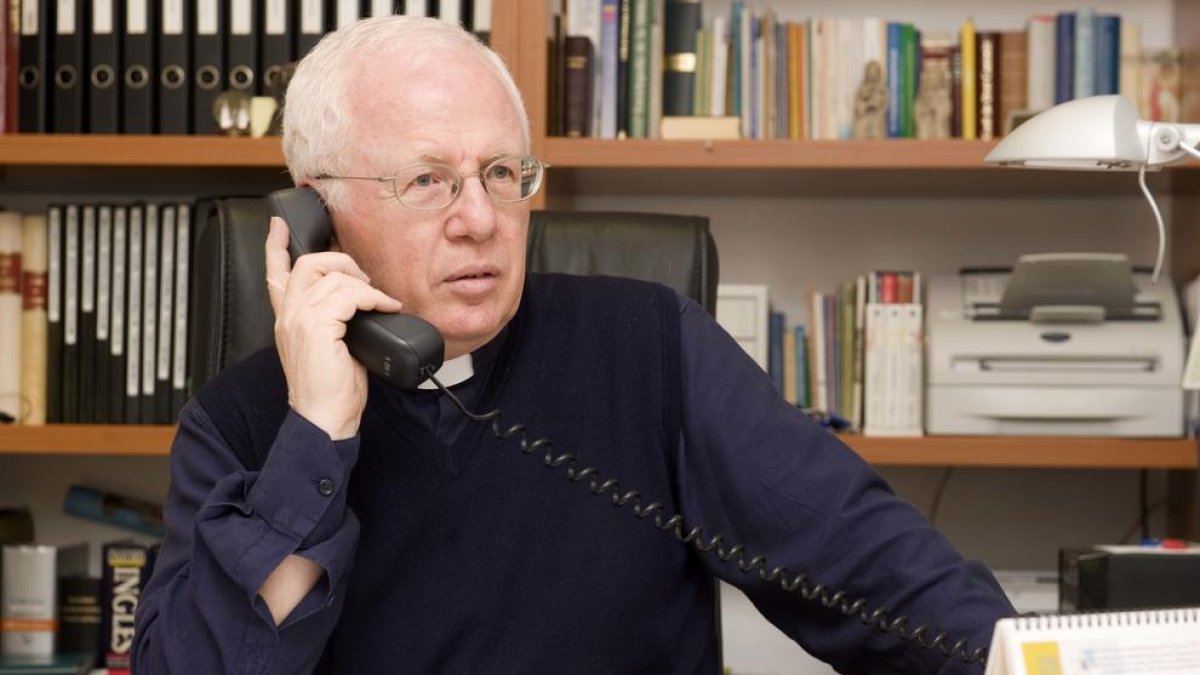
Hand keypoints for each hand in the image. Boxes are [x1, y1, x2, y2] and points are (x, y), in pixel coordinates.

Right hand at [264, 216, 404, 439]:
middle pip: (308, 264)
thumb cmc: (331, 390)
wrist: (324, 418)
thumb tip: (360, 303)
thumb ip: (334, 321)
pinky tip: (384, 307)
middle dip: (340, 261)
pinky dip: (373, 297)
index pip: (275, 274)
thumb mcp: (331, 348)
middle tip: (364, 280)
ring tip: (380, 301)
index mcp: (287, 319)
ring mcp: (299, 320)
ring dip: (364, 284)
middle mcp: (288, 316)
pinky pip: (349, 294)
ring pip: (332, 276)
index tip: (278, 225)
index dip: (275, 246)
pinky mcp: (316, 327)